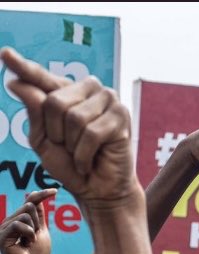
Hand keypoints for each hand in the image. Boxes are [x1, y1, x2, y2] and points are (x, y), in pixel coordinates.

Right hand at [0, 189, 54, 253]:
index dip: (41, 194)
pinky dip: (28, 234)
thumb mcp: (41, 231)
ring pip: (25, 215)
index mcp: (19, 219)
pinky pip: (18, 225)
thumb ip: (39, 215)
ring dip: (33, 230)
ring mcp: (3, 228)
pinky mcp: (1, 236)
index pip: (30, 201)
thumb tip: (36, 196)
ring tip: (28, 242)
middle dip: (37, 222)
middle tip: (34, 238)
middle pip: (29, 207)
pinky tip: (26, 244)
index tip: (55, 190)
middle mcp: (9, 221)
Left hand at [1, 48, 136, 204]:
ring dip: (72, 145)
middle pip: (55, 102)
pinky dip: (84, 154)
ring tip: (80, 153)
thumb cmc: (70, 164)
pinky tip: (88, 162)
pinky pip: (91, 133)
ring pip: (74, 117)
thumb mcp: (42, 139)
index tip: (4, 53)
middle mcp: (89, 89)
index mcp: (67, 92)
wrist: (97, 190)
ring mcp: (108, 100)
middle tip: (68, 147)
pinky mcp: (122, 116)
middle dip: (55, 132)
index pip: (41, 77)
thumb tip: (16, 83)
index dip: (23, 67)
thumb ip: (33, 112)